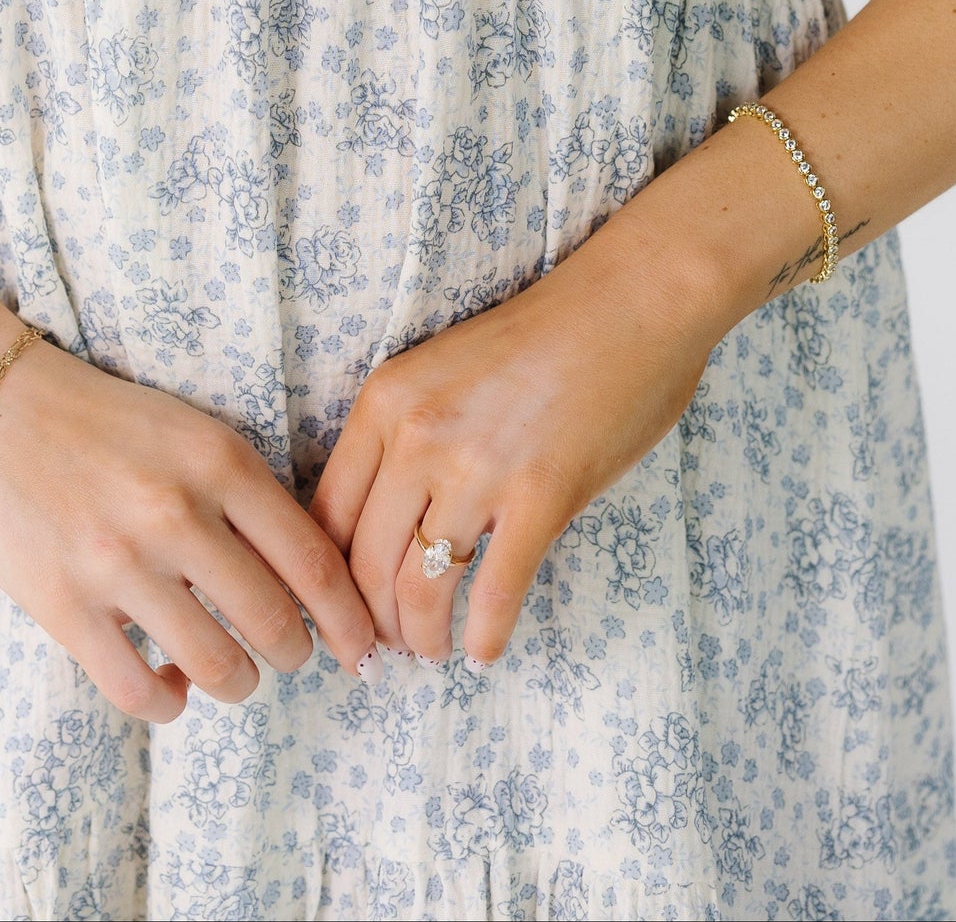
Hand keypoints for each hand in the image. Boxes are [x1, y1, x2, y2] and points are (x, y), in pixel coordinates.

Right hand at [0, 341, 378, 721]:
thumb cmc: (102, 421)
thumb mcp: (192, 434)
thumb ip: (248, 498)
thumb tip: (309, 584)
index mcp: (220, 461)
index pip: (314, 562)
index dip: (350, 620)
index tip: (363, 649)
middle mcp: (177, 512)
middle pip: (277, 624)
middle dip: (296, 654)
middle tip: (290, 655)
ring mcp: (118, 563)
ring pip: (219, 667)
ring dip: (237, 682)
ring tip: (230, 670)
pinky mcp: (62, 606)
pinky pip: (141, 692)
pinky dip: (169, 702)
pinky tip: (168, 682)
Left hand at [309, 228, 719, 666]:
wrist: (629, 303)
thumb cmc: (539, 337)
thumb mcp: (437, 371)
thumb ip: (405, 437)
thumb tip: (383, 526)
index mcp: (385, 401)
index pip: (326, 515)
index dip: (326, 580)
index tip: (339, 612)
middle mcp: (418, 436)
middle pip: (365, 564)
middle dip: (371, 623)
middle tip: (387, 648)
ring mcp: (478, 468)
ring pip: (420, 589)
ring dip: (422, 638)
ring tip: (433, 651)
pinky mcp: (542, 496)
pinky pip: (495, 593)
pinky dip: (485, 636)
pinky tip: (486, 649)